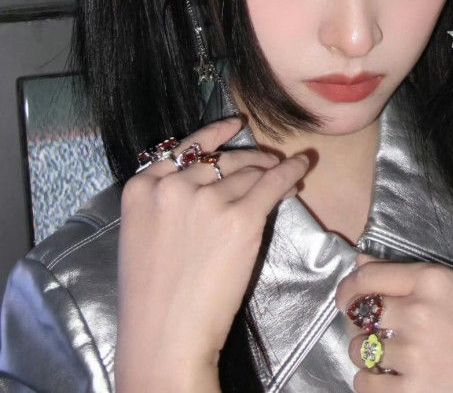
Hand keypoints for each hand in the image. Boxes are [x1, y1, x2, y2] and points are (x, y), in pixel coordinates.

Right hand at [114, 117, 308, 392]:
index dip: (215, 135)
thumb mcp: (144, 235)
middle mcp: (173, 185)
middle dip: (250, 159)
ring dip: (270, 172)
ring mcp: (208, 199)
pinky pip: (272, 183)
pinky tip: (301, 167)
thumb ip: (168, 202)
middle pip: (222, 160)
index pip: (184, 150)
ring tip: (286, 175)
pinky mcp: (241, 216)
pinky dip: (290, 172)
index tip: (235, 126)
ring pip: (248, 173)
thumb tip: (211, 183)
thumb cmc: (152, 298)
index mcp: (142, 188)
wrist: (164, 337)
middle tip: (268, 162)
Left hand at [336, 256, 452, 392]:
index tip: (347, 298)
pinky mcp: (414, 392)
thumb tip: (359, 263)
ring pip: (360, 350)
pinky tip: (392, 381)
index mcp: (433, 279)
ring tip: (390, 359)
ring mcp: (415, 354)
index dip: (348, 288)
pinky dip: (372, 382)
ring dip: (368, 354)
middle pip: (361, 314)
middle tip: (376, 333)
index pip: (367, 277)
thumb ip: (406, 276)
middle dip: (361, 324)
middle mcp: (420, 311)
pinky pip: (366, 383)